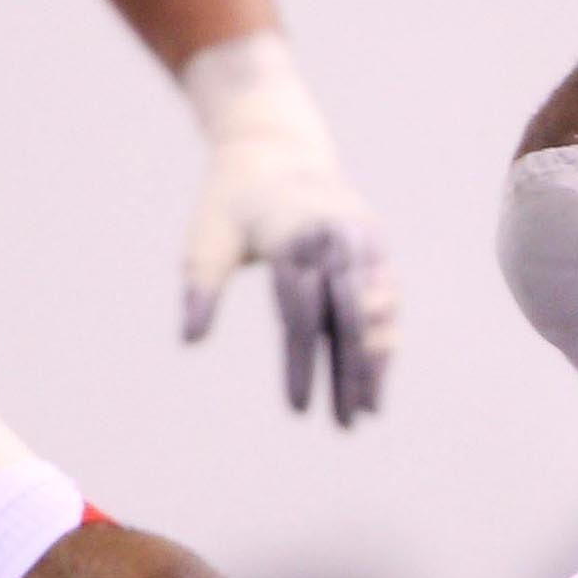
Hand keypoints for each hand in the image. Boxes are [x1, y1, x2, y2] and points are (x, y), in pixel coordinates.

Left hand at [179, 32, 397, 423]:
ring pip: (377, 312)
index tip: (298, 410)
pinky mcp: (376, 246)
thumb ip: (201, 289)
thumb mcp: (206, 240)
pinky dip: (385, 337)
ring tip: (368, 410)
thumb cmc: (231, 203)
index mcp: (292, 238)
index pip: (301, 317)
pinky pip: (387, 298)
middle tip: (347, 425)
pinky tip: (378, 376)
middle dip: (350, 375)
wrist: (275, 151)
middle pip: (348, 320)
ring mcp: (362, 241)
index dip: (302, 367)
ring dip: (374, 363)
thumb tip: (190, 342)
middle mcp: (335, 240)